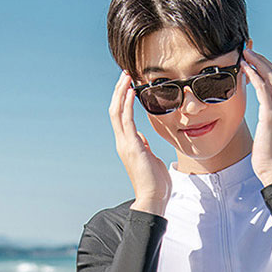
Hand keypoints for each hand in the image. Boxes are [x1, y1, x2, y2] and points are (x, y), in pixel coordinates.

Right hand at [108, 71, 171, 212]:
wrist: (153, 197)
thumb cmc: (155, 182)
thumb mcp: (150, 158)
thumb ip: (144, 147)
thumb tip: (142, 138)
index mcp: (127, 144)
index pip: (121, 116)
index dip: (123, 99)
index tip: (129, 84)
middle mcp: (122, 141)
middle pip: (116, 110)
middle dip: (120, 91)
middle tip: (125, 74)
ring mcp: (125, 143)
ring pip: (117, 112)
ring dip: (121, 92)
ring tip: (126, 76)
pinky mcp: (131, 146)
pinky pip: (126, 120)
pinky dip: (128, 104)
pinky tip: (131, 91)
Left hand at [242, 46, 271, 186]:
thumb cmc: (266, 156)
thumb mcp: (265, 135)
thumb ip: (264, 124)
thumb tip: (259, 122)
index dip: (265, 68)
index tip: (252, 59)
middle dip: (262, 60)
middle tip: (248, 49)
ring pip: (271, 77)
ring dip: (258, 62)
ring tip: (245, 53)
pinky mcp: (270, 116)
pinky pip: (262, 90)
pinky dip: (254, 76)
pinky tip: (244, 69)